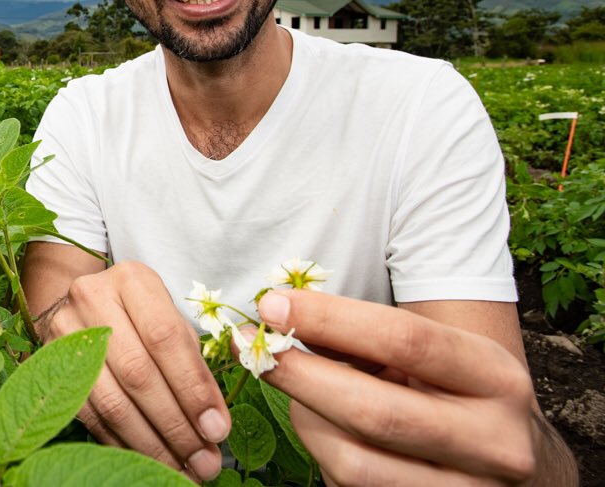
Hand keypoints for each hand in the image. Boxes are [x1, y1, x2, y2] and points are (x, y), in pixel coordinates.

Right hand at [40, 260, 230, 480]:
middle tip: (205, 462)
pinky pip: (91, 415)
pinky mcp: (49, 363)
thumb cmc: (141, 314)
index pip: (167, 337)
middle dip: (176, 425)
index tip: (217, 429)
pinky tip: (149, 461)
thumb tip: (213, 424)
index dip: (194, 387)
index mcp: (132, 280)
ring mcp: (65, 331)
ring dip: (152, 444)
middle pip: (138, 373)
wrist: (84, 303)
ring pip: (112, 401)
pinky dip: (123, 445)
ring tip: (183, 469)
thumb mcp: (170, 319)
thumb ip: (192, 362)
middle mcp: (92, 299)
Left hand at [253, 289, 542, 485]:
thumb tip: (281, 311)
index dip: (329, 318)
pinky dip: (322, 455)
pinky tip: (321, 429)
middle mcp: (495, 442)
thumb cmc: (459, 397)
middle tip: (252, 349)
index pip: (404, 340)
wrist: (521, 471)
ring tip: (295, 395)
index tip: (271, 303)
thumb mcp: (433, 359)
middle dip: (299, 376)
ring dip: (306, 422)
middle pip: (373, 411)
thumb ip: (363, 337)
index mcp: (496, 378)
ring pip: (354, 462)